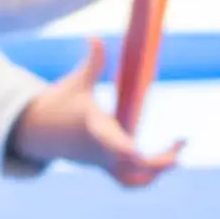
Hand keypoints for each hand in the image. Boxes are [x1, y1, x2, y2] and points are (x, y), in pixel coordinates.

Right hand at [10, 39, 182, 187]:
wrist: (37, 130)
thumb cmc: (60, 102)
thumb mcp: (77, 82)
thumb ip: (92, 61)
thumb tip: (94, 36)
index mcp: (95, 128)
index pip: (112, 143)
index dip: (126, 149)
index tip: (139, 152)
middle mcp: (100, 150)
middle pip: (133, 167)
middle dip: (161, 161)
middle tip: (182, 141)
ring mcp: (102, 162)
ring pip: (132, 181)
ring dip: (156, 172)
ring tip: (176, 151)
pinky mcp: (105, 167)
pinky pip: (129, 181)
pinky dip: (146, 176)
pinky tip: (163, 159)